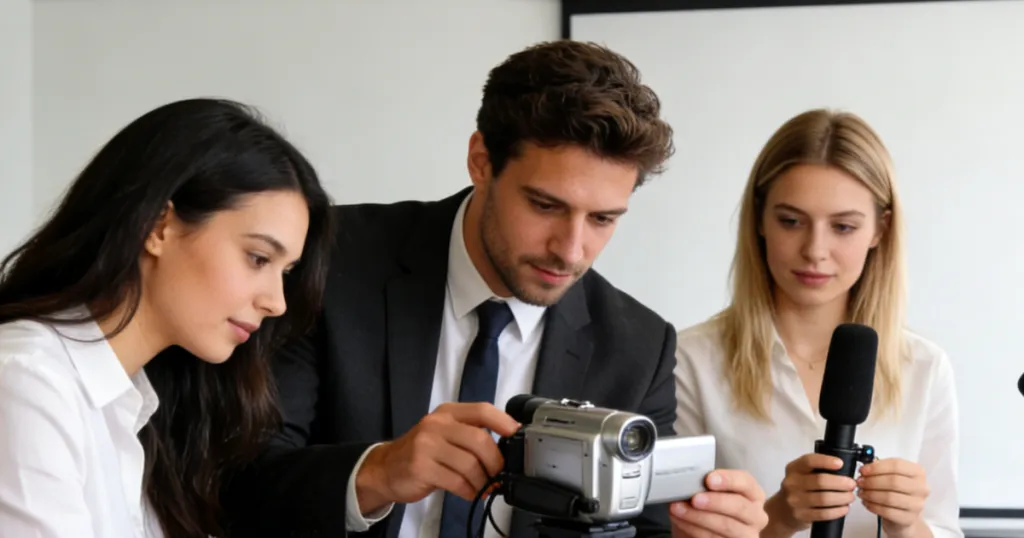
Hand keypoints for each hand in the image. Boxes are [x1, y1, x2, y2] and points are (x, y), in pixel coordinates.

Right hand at [354, 402, 519, 513]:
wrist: (385, 468)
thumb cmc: (422, 452)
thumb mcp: (444, 434)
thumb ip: (470, 434)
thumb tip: (505, 448)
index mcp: (447, 413)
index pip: (482, 410)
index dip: (504, 422)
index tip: (517, 435)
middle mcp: (436, 425)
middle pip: (480, 440)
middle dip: (495, 462)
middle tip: (497, 474)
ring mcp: (426, 445)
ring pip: (470, 464)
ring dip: (482, 481)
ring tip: (481, 487)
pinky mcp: (421, 467)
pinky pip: (457, 481)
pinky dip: (469, 491)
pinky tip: (469, 492)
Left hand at [668, 469, 767, 537]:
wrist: (701, 531)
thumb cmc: (708, 507)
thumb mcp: (710, 493)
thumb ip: (705, 486)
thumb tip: (688, 480)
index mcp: (753, 494)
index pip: (746, 482)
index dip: (728, 480)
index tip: (709, 479)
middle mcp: (756, 515)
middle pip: (739, 506)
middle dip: (715, 502)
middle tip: (694, 499)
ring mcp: (748, 534)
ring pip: (727, 526)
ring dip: (699, 517)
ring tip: (678, 509)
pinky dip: (695, 529)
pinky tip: (681, 521)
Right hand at [763, 453, 856, 535]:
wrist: (782, 510)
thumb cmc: (799, 488)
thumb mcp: (801, 474)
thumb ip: (816, 469)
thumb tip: (843, 469)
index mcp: (793, 468)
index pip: (809, 461)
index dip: (826, 461)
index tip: (841, 464)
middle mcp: (791, 483)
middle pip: (820, 481)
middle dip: (841, 483)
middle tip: (852, 484)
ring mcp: (795, 500)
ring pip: (824, 498)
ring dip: (842, 498)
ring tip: (850, 497)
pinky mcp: (801, 515)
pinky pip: (823, 514)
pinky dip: (837, 511)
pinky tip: (844, 508)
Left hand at [857, 458, 930, 537]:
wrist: (904, 516)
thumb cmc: (896, 492)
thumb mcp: (892, 476)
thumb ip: (880, 469)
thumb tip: (865, 469)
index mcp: (917, 472)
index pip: (896, 465)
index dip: (876, 467)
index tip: (863, 470)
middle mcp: (921, 488)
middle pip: (893, 481)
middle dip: (872, 481)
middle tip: (860, 482)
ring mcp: (917, 505)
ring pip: (889, 497)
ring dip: (870, 494)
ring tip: (861, 493)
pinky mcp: (909, 519)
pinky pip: (887, 512)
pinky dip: (873, 506)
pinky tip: (867, 503)